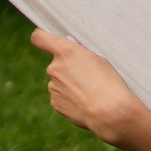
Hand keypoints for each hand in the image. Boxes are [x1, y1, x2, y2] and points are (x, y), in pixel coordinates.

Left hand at [31, 29, 150, 150]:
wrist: (110, 113)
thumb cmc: (109, 83)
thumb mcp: (100, 61)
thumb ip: (79, 51)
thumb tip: (68, 43)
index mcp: (65, 52)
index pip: (40, 38)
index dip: (41, 37)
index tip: (46, 39)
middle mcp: (54, 68)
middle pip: (56, 64)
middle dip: (68, 68)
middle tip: (88, 77)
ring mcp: (53, 87)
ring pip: (59, 81)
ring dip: (70, 84)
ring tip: (90, 92)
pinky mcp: (55, 103)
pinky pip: (61, 96)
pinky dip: (70, 98)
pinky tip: (85, 103)